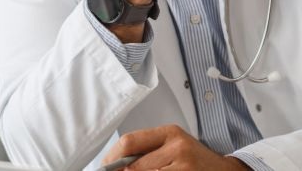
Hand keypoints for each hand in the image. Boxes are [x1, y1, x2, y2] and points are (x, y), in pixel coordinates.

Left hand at [103, 124, 250, 170]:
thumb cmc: (196, 162)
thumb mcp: (174, 147)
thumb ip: (147, 151)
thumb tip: (114, 165)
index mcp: (170, 133)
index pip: (129, 142)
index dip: (112, 158)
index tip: (105, 168)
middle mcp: (177, 147)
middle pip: (133, 166)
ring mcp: (183, 166)